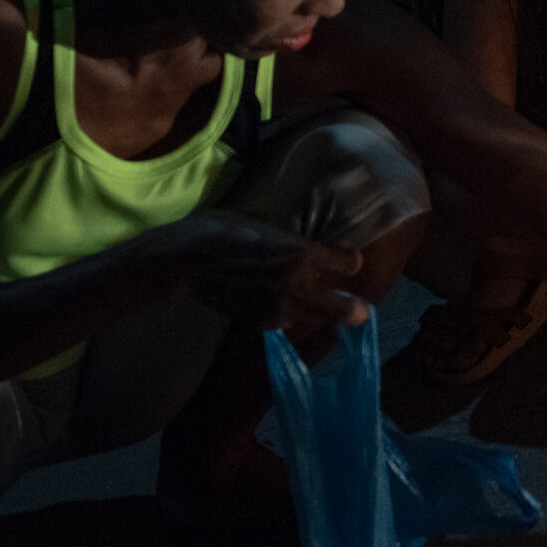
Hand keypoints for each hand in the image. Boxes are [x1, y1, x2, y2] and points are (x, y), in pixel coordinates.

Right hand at [168, 211, 367, 334]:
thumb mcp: (260, 223)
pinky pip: (287, 324)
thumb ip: (286, 238)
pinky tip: (288, 313)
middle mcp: (298, 283)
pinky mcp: (261, 322)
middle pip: (340, 304)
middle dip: (352, 308)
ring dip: (321, 315)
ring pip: (315, 318)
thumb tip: (296, 241)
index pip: (346, 264)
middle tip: (362, 312)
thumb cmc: (219, 229)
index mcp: (302, 252)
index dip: (348, 262)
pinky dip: (291, 319)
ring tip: (324, 313)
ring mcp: (280, 306)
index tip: (348, 261)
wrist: (185, 262)